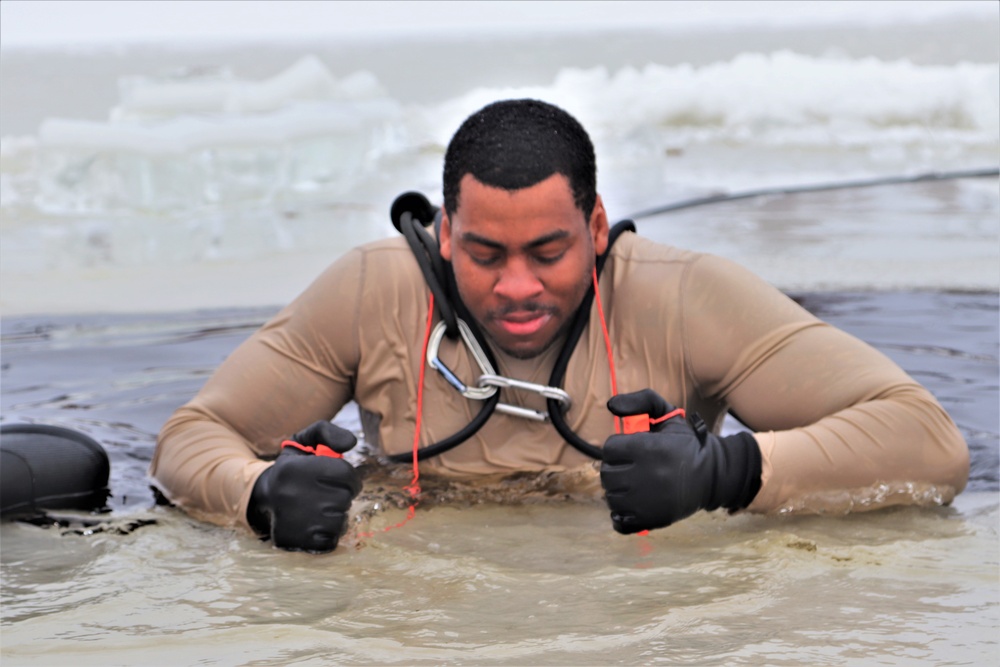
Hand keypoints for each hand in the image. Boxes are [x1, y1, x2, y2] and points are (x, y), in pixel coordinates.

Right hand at [247, 420, 361, 552]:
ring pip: (339, 520)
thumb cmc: (294, 468)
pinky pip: (331, 540)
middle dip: (343, 494)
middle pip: (344, 497)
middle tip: (331, 493)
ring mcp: (292, 521)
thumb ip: (327, 432)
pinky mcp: (295, 541)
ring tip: (324, 508)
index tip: (344, 479)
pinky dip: (330, 533)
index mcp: (295, 469)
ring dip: (338, 514)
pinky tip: (319, 523)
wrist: (266, 496)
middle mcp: (292, 495)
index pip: (345, 473)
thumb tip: (351, 443)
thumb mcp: (304, 441)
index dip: (351, 477)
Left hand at [600, 389, 760, 533]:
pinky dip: (621, 515)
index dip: (618, 447)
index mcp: (648, 448)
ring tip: (634, 485)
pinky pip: (619, 522)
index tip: (629, 449)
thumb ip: (641, 401)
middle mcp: (646, 475)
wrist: (712, 476)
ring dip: (618, 491)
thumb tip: (610, 404)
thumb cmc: (685, 444)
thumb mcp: (668, 415)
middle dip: (616, 468)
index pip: (609, 448)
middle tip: (630, 467)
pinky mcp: (651, 520)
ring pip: (611, 497)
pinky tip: (632, 504)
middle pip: (607, 474)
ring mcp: (648, 501)